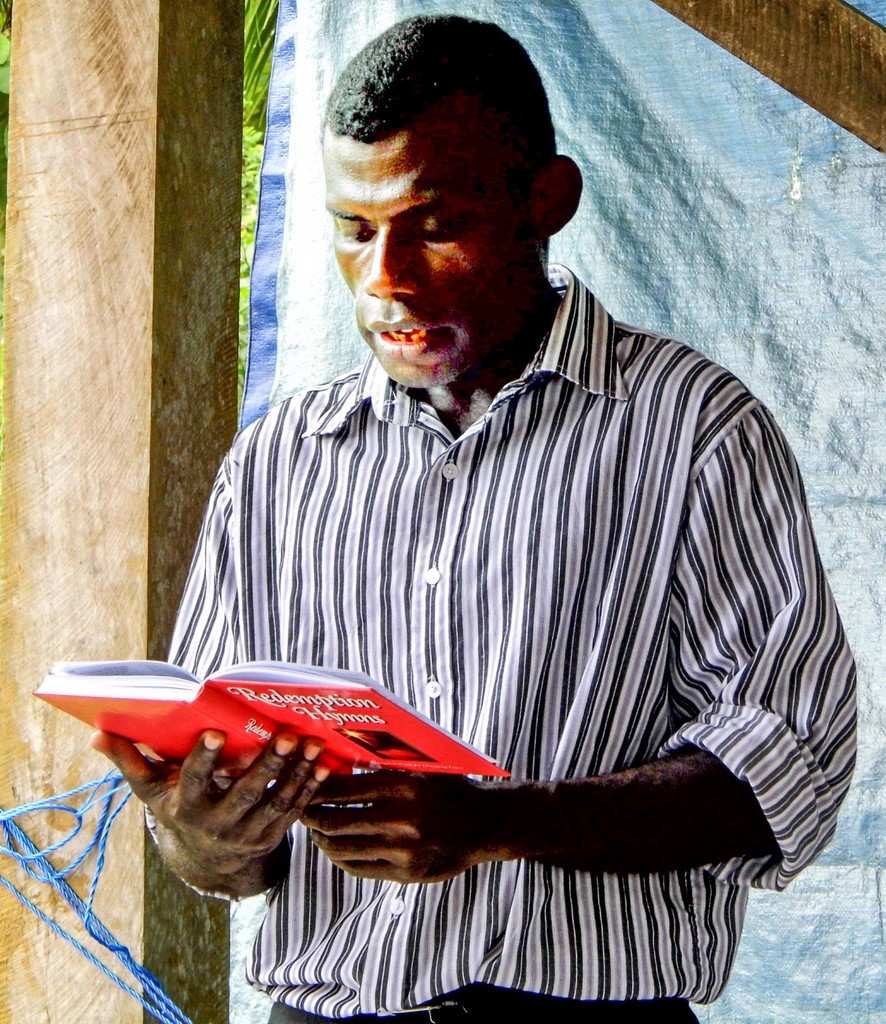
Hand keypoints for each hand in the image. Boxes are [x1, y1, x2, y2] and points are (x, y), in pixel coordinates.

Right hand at [91, 729, 328, 890]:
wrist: (206, 862)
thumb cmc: (178, 810)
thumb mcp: (152, 792)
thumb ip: (131, 762)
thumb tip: (98, 734)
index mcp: (187, 808)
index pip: (194, 782)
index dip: (203, 759)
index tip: (216, 732)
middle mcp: (217, 824)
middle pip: (245, 793)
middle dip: (266, 764)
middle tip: (285, 735)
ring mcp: (247, 833)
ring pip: (275, 802)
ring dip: (296, 773)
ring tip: (312, 744)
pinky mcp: (271, 836)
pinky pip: (292, 812)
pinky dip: (309, 789)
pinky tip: (323, 766)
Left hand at [302, 771, 503, 883]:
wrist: (484, 824)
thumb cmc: (448, 790)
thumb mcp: (419, 771)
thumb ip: (384, 771)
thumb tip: (339, 768)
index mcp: (401, 786)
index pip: (343, 789)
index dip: (317, 790)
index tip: (306, 788)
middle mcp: (399, 819)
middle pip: (335, 820)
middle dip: (312, 817)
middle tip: (303, 812)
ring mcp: (402, 850)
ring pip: (342, 848)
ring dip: (322, 840)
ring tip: (316, 832)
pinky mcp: (405, 872)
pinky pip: (359, 868)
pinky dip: (341, 858)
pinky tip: (336, 849)